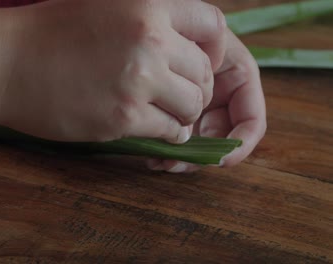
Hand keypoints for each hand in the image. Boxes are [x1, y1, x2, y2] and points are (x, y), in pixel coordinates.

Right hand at [0, 0, 226, 141]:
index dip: (213, 48)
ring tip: (168, 114)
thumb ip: (145, 16)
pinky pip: (170, 130)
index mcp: (146, 3)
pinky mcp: (122, 117)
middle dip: (196, 86)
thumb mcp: (101, 3)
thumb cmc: (45, 31)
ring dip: (184, 113)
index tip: (201, 63)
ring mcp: (138, 79)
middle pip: (204, 71)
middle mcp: (150, 38)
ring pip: (192, 104)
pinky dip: (169, 132)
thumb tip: (182, 42)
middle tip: (180, 95)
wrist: (1, 62)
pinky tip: (154, 128)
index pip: (212, 25)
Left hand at [147, 29, 266, 172]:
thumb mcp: (206, 38)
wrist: (154, 25)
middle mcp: (220, 96)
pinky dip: (166, 152)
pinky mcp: (173, 116)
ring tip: (161, 162)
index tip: (221, 159)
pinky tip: (153, 156)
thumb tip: (208, 110)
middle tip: (178, 163)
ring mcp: (197, 108)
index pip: (250, 119)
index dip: (240, 144)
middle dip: (203, 156)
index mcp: (238, 78)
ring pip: (198, 146)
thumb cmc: (181, 24)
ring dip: (183, 158)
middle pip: (221, 140)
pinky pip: (175, 141)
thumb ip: (210, 67)